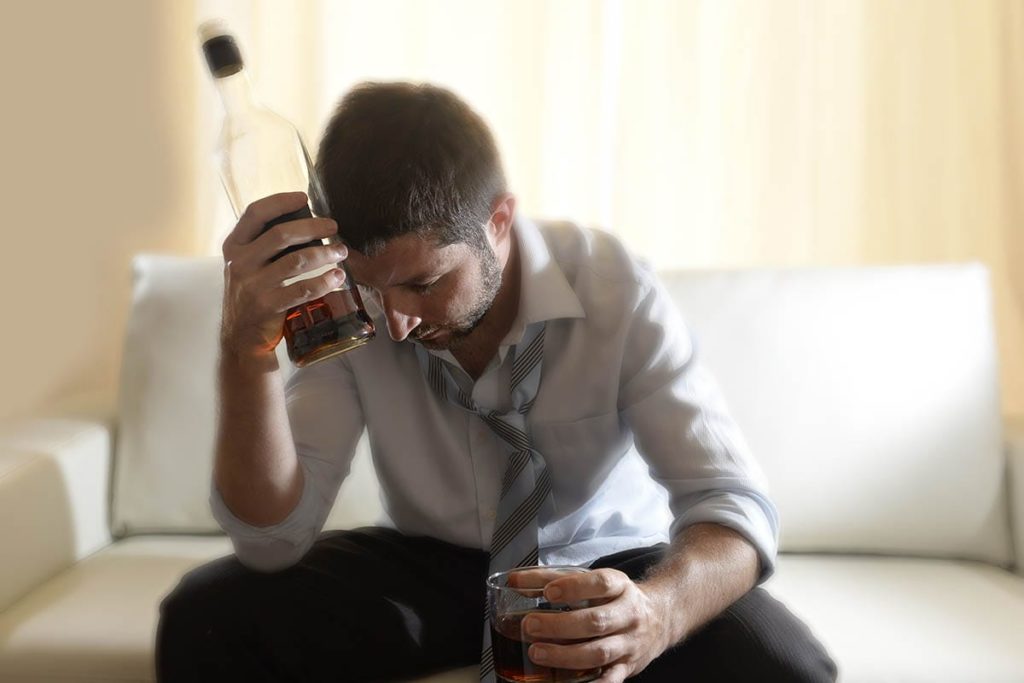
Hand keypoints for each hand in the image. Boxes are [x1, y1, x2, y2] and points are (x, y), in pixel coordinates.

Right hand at [220, 191, 347, 360]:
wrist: (241, 338)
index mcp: (234, 246)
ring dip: (325, 254)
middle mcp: (239, 263)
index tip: (303, 197)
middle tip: (333, 226)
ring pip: (296, 260)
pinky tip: (338, 277)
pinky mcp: (267, 306)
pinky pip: (303, 289)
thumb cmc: (253, 294)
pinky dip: (325, 281)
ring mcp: (252, 286)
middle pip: (281, 234)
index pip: (255, 213)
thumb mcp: (248, 266)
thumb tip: (306, 223)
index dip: (280, 202)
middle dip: (313, 227)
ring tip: (342, 252)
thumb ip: (266, 246)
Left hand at [522, 568, 670, 681]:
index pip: (600, 583)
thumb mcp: (592, 581)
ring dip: (566, 655)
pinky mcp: (628, 667)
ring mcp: (629, 643)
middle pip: (596, 621)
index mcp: (620, 587)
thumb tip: (515, 580)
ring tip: (537, 652)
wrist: (661, 617)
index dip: (574, 587)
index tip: (549, 592)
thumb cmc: (616, 598)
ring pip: (599, 652)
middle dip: (560, 626)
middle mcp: (629, 614)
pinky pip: (611, 679)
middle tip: (530, 625)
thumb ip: (553, 578)